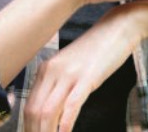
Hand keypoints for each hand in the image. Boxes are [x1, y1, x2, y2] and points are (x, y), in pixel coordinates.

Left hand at [24, 6, 141, 131]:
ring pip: (48, 112)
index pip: (28, 106)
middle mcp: (52, 71)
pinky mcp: (88, 77)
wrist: (119, 26)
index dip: (29, 128)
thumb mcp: (72, 64)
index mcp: (46, 69)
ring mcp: (69, 74)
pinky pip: (71, 105)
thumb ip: (59, 83)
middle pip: (34, 112)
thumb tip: (53, 109)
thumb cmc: (98, 48)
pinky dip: (65, 125)